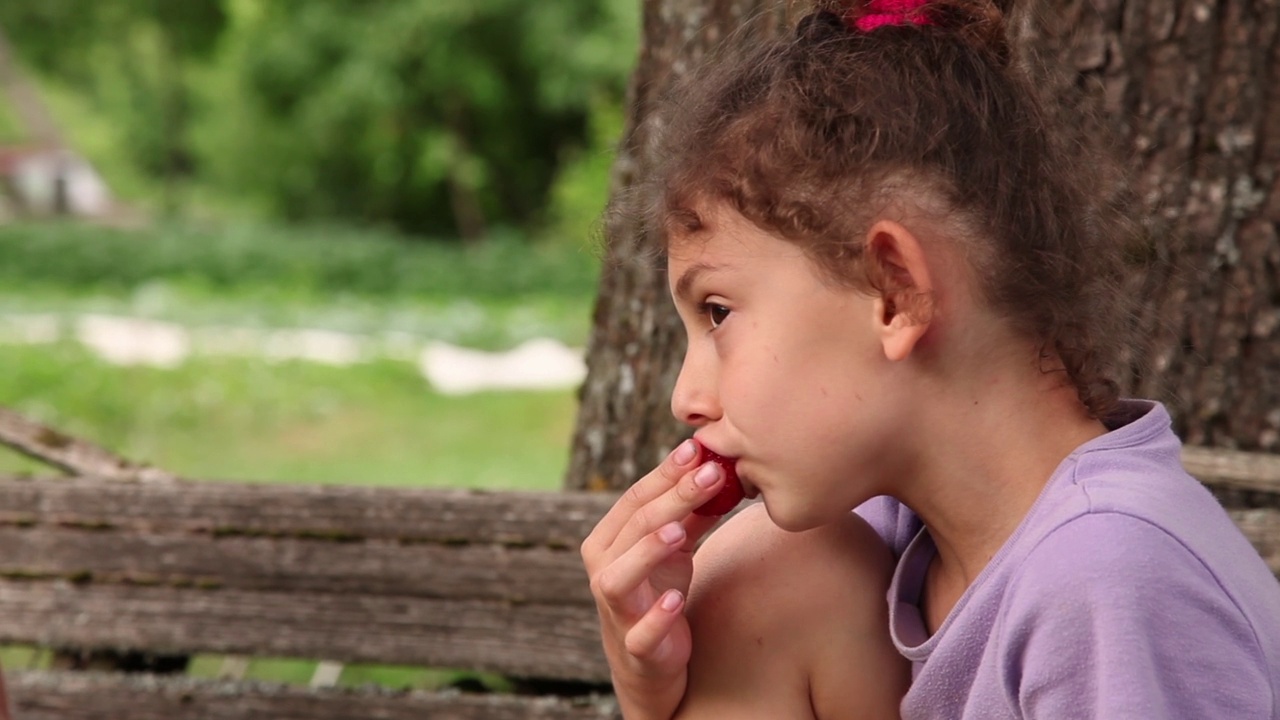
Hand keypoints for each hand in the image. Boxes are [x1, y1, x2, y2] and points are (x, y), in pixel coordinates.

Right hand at [581, 439, 726, 718]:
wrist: (649, 662)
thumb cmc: (659, 593)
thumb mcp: (677, 548)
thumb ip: (692, 513)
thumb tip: (720, 467)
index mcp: (609, 540)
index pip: (634, 498)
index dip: (665, 473)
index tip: (698, 449)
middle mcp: (603, 570)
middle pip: (634, 528)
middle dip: (673, 498)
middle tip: (710, 474)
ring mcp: (616, 611)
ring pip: (619, 577)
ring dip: (647, 552)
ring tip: (678, 531)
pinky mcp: (636, 647)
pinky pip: (640, 633)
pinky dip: (657, 616)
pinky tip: (677, 600)